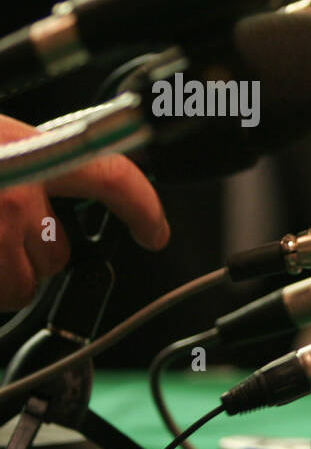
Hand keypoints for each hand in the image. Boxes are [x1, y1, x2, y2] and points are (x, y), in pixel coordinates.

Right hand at [0, 114, 168, 310]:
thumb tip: (61, 192)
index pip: (113, 179)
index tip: (156, 232)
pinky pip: (1, 296)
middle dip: (38, 250)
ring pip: (30, 281)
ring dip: (7, 272)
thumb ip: (34, 163)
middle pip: (63, 251)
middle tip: (0, 229)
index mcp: (30, 151)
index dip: (144, 209)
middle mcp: (20, 194)